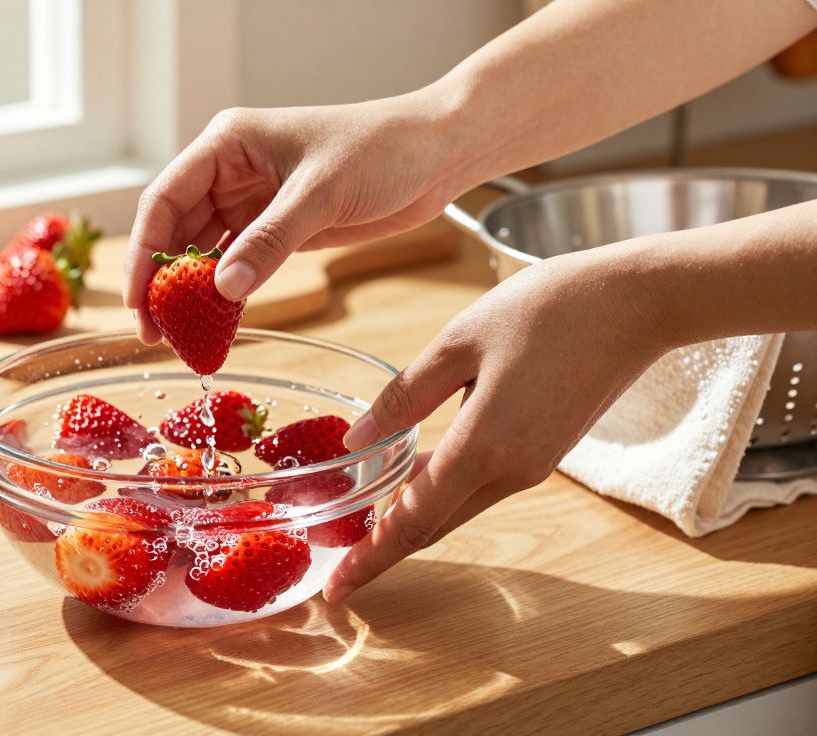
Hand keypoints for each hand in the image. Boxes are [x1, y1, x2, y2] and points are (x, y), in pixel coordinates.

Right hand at [123, 96, 464, 342]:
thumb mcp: (320, 194)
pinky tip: (216, 326)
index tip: (138, 302)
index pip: (164, 200)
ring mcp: (252, 200)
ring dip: (191, 294)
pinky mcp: (278, 228)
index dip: (143, 253)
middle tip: (155, 334)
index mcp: (226, 144)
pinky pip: (238, 265)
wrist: (437, 153)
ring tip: (181, 338)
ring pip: (203, 252)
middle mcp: (230, 171)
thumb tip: (222, 290)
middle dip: (162, 282)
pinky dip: (225, 295)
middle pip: (175, 231)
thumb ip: (270, 242)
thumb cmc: (381, 149)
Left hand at [323, 246, 674, 601]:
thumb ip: (405, 397)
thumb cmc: (547, 310)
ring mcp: (531, 467)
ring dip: (408, 521)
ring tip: (357, 521)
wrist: (636, 304)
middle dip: (380, 550)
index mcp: (484, 448)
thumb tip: (357, 439)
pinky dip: (438, 493)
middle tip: (332, 562)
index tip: (335, 589)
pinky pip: (479, 486)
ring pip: (455, 508)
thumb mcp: (457, 343)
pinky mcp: (542, 452)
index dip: (369, 558)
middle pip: (432, 527)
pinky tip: (407, 477)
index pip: (413, 522)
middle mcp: (511, 472)